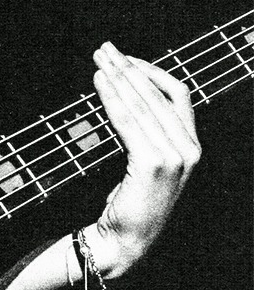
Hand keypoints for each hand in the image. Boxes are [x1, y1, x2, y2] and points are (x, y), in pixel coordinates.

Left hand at [87, 40, 200, 275]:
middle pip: (156, 94)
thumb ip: (148, 133)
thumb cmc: (131, 202)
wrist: (124, 241)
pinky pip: (128, 122)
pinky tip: (98, 83)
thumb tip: (128, 94)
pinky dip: (112, 99)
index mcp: (191, 145)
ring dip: (117, 78)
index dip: (150, 72)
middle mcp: (189, 148)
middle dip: (128, 68)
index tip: (125, 58)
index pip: (176, 95)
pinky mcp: (153, 163)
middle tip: (104, 49)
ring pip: (142, 104)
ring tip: (98, 60)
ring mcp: (174, 156)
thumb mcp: (146, 162)